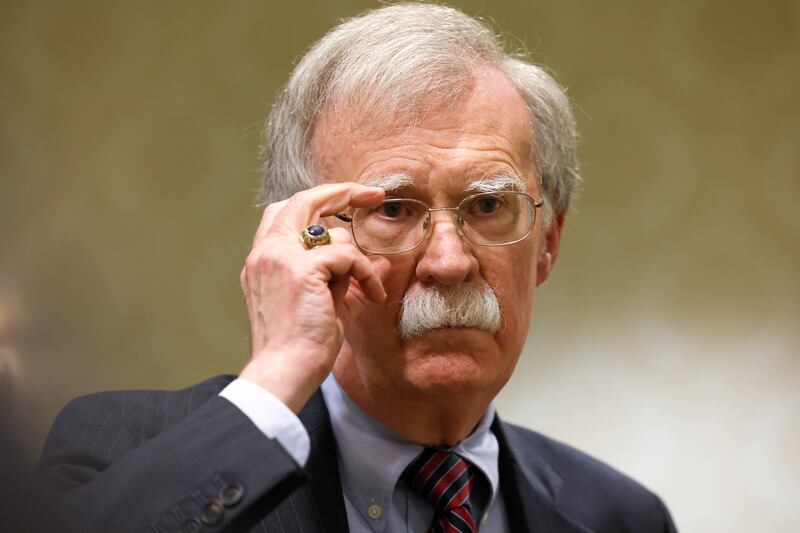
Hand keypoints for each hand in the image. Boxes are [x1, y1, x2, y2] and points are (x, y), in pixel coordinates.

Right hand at [238, 183, 388, 412]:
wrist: (285, 371)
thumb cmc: (303, 346)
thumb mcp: (329, 305)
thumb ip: (350, 280)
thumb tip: (382, 262)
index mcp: (264, 259)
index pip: (286, 212)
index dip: (319, 201)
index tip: (348, 202)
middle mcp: (266, 252)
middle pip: (303, 200)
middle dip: (341, 191)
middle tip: (373, 194)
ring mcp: (280, 257)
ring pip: (332, 232)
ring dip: (358, 259)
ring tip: (367, 290)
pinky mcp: (300, 269)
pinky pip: (347, 255)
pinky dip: (366, 273)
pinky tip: (372, 296)